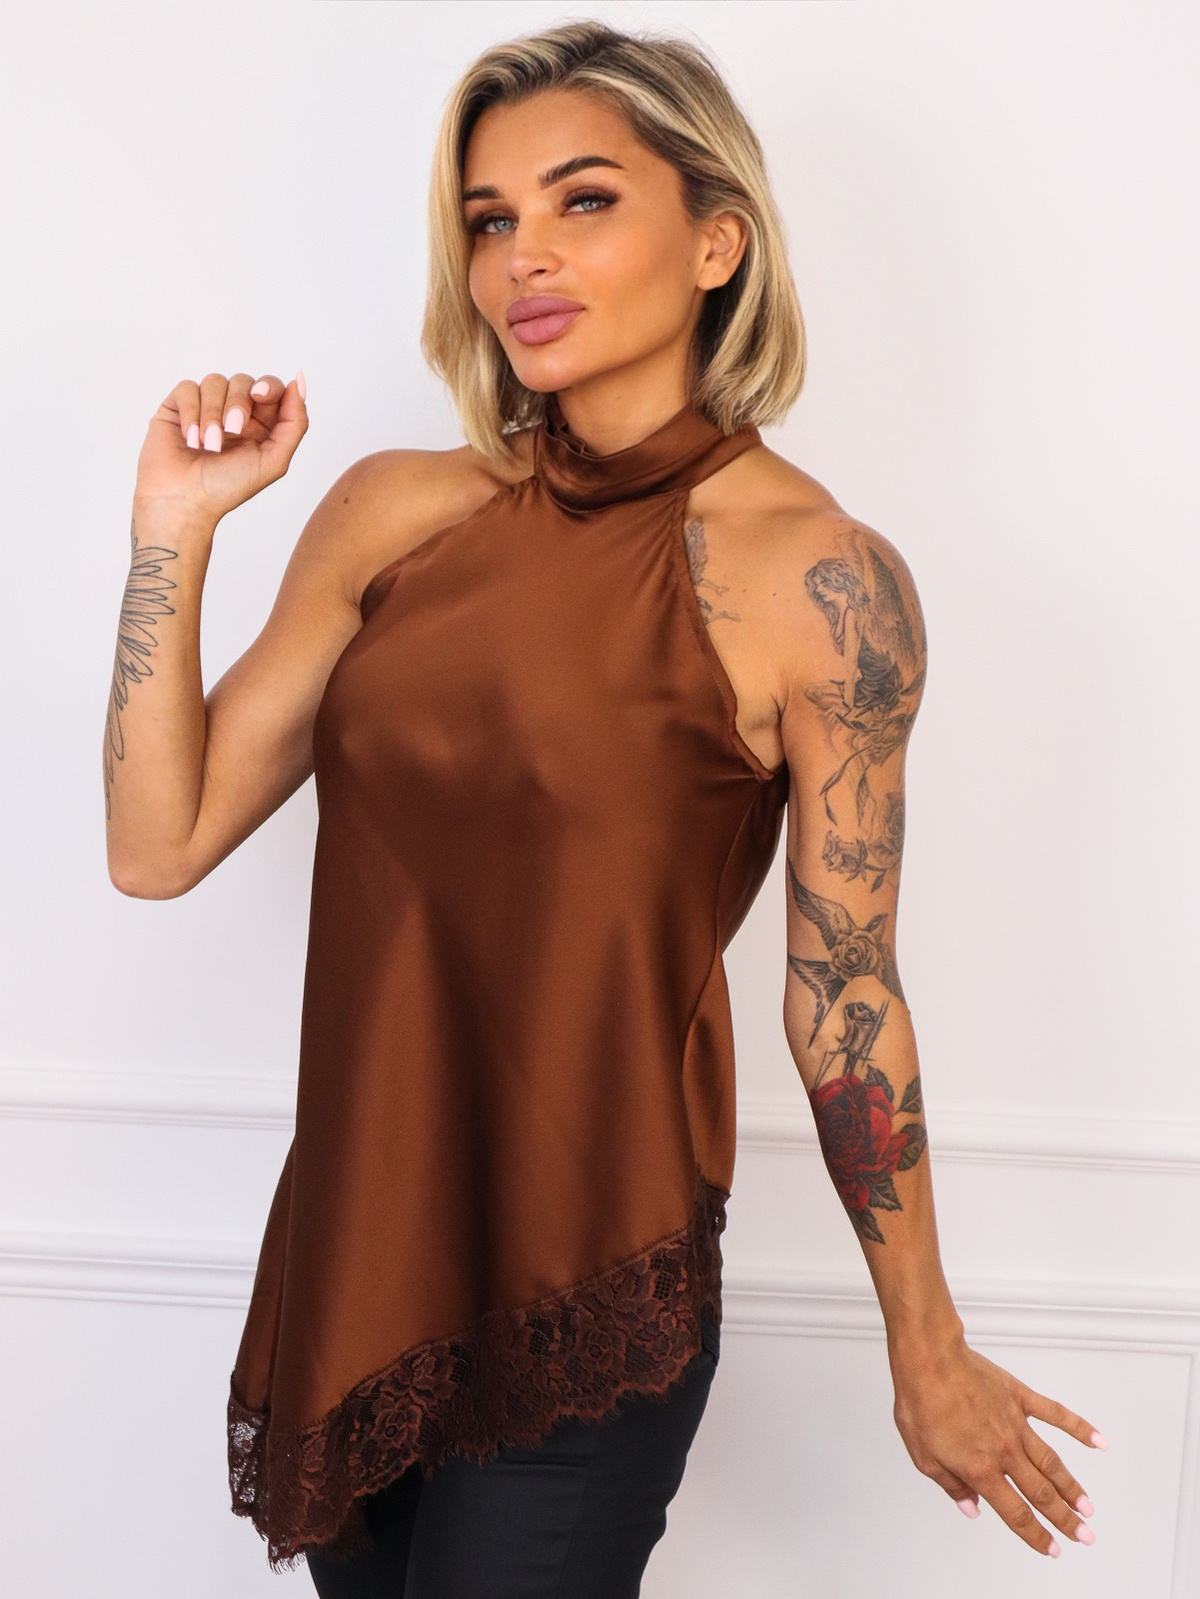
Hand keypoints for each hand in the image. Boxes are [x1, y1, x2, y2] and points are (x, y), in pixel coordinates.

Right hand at [134, 371, 308, 522]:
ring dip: (213, 413)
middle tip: (232, 430)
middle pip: (243, 381)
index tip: (260, 396)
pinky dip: (191, 412)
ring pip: (215, 381)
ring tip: (208, 445)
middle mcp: (233, 413)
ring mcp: (205, 408)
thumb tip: (299, 382)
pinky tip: (191, 438)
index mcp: (260, 425)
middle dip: (239, 402)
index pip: (271, 388)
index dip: (269, 386)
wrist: (185, 500)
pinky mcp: (177, 407)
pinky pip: (187, 388)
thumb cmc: (228, 487)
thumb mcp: (274, 460)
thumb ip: (295, 423)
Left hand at [890, 1332, 1104, 1557]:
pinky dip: (1079, 1428)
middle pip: (1041, 1493)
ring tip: (1088, 1507)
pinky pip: (1055, 1415)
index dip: (1035, 1535)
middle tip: (1085, 1536)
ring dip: (1072, 1487)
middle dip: (1065, 1519)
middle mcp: (1005, 1451)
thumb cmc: (920, 1403)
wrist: (929, 1359)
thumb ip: (951, 1486)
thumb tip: (971, 1508)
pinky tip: (1098, 1442)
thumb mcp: (923, 1456)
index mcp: (980, 1469)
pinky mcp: (1020, 1397)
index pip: (1015, 1512)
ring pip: (1052, 1462)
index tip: (1052, 1549)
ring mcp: (1016, 1423)